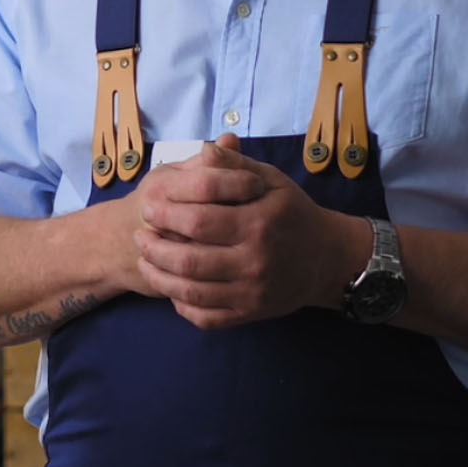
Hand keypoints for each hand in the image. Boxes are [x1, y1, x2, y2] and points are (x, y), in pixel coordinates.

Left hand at [131, 135, 350, 328]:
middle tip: (140, 236)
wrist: (327, 258)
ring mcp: (252, 292)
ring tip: (144, 261)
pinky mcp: (251, 313)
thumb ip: (235, 165)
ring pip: (192, 292)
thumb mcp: (270, 179)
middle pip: (188, 260)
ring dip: (159, 277)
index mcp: (257, 222)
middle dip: (154, 248)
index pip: (198, 221)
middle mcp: (255, 260)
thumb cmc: (291, 213)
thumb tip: (203, 148)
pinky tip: (172, 289)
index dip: (166, 215)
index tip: (149, 207)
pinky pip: (207, 318)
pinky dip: (182, 305)